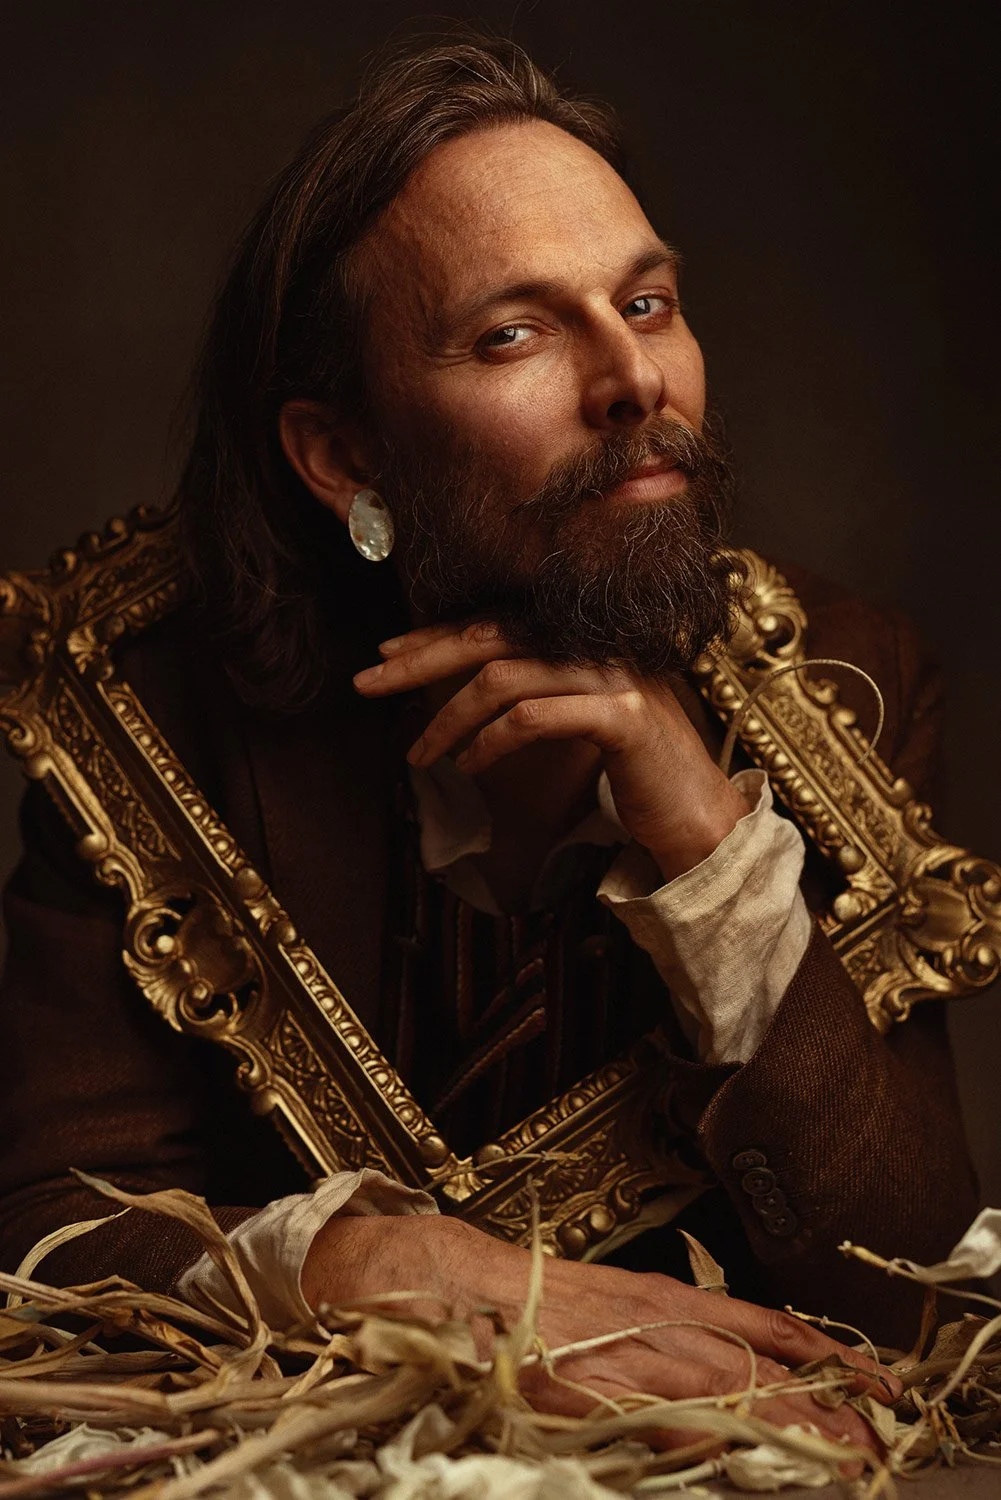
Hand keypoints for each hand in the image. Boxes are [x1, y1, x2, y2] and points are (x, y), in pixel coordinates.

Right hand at [302, 1214, 896, 1454]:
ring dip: (787, 1421)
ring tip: (842, 1449)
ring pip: (724, 1388)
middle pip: (754, 1363)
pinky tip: (744, 1448)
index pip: (758, 1324)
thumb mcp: (610, 1303)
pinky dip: (712, 1433)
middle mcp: (652, 1320)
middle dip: (819, 1402)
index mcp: (658, 1298)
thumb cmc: (525, 1301)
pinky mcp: (590, 1387)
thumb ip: (661, 1335)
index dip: (818, 1352)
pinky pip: (663, 1415)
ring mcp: (623, 1354)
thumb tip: (720, 1381)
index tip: (870, 1378)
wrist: (447, 1287)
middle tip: (873, 1434)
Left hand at [353, 621, 748, 880]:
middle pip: (487, 636)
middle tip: (367, 684)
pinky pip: (534, 717)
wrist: (698, 816)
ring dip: (447, 719)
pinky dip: (491, 742)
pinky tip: (470, 767)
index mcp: (580, 640)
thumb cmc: (632, 775)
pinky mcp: (620, 715)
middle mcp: (594, 645)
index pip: (493, 624)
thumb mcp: (575, 722)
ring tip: (421, 758)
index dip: (433, 636)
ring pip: (502, 677)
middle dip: (419, 660)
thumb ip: (533, 696)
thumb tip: (462, 693)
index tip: (384, 654)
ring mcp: (610, 675)